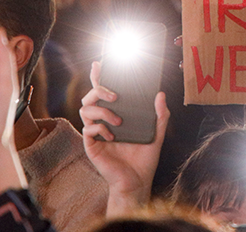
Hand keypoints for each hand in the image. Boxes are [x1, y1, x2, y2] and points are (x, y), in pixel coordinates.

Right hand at [80, 62, 169, 213]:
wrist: (138, 181)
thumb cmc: (145, 157)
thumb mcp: (158, 133)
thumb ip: (160, 114)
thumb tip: (161, 94)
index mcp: (117, 113)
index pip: (104, 90)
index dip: (99, 76)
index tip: (99, 63)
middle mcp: (104, 119)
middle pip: (90, 96)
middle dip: (99, 89)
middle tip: (115, 94)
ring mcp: (96, 132)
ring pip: (85, 110)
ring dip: (102, 111)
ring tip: (119, 121)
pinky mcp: (92, 145)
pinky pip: (88, 130)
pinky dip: (100, 128)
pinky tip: (113, 135)